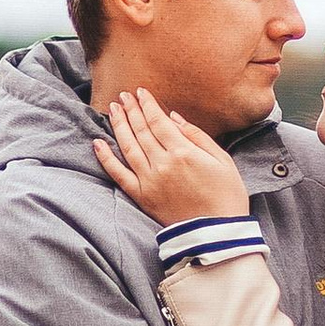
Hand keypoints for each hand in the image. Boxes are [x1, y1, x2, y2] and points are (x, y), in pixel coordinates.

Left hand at [90, 88, 250, 227]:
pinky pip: (118, 174)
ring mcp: (149, 181)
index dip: (148, 104)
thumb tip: (173, 117)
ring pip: (128, 147)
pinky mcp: (141, 197)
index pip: (158, 121)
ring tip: (113, 109)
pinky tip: (98, 143)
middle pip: (141, 130)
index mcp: (183, 152)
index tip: (140, 92)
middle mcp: (162, 164)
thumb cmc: (226, 195)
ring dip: (119, 125)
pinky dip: (106, 158)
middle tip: (123, 95)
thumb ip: (197, 136)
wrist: (217, 233)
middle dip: (131, 110)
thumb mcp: (222, 160)